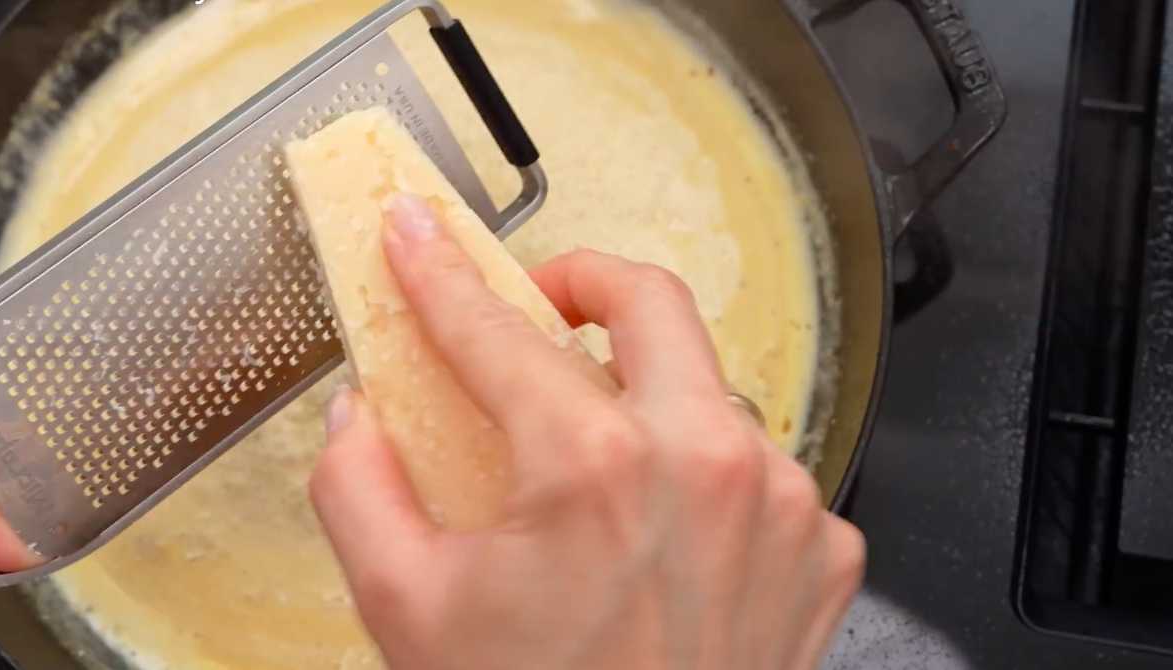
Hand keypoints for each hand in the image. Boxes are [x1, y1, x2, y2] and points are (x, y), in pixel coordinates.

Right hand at [309, 196, 865, 669]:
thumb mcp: (405, 611)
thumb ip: (359, 490)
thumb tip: (358, 419)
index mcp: (592, 467)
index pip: (495, 329)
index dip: (441, 273)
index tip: (418, 236)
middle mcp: (703, 463)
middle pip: (649, 301)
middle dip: (584, 283)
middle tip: (541, 304)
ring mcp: (778, 502)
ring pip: (708, 389)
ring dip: (648, 395)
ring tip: (600, 454)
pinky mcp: (820, 548)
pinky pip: (759, 468)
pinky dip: (705, 477)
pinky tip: (663, 533)